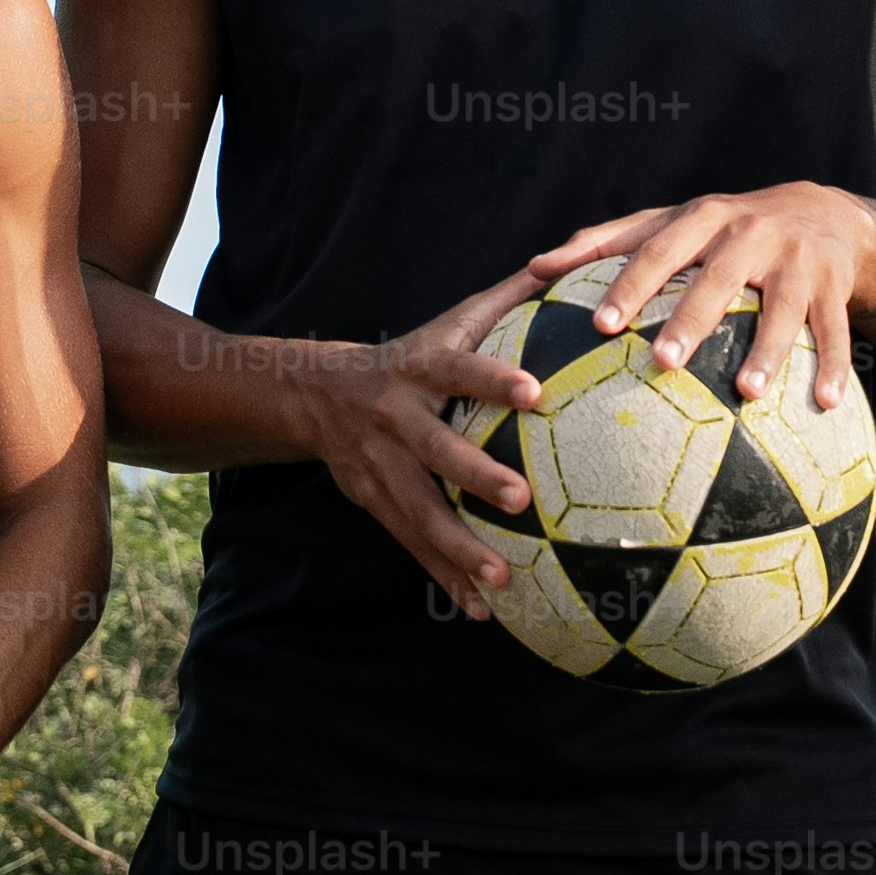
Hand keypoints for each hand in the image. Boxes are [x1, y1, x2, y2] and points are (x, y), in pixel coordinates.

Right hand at [284, 281, 551, 614]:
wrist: (315, 393)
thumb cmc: (408, 354)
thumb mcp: (444, 322)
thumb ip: (500, 302)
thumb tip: (560, 265)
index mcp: (418, 368)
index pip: (460, 369)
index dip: (494, 380)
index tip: (535, 393)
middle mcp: (395, 416)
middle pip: (436, 450)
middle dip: (476, 476)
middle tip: (523, 499)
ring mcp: (380, 465)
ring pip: (420, 510)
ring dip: (460, 548)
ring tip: (503, 578)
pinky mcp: (374, 501)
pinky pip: (413, 543)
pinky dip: (445, 576)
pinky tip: (482, 609)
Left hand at [524, 184, 875, 418]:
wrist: (824, 211)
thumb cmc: (725, 227)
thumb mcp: (672, 222)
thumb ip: (606, 242)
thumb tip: (533, 268)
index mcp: (703, 218)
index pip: (659, 249)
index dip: (630, 285)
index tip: (602, 326)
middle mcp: (749, 233)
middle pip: (718, 279)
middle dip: (692, 319)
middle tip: (664, 362)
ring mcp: (796, 259)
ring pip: (782, 308)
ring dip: (768, 351)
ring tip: (747, 393)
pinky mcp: (832, 286)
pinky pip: (834, 330)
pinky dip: (832, 366)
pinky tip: (825, 404)